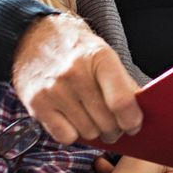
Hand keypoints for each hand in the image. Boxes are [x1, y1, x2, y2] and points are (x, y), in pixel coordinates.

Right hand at [11, 13, 142, 144]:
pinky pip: (65, 137)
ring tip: (91, 117)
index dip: (132, 120)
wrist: (35, 35)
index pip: (121, 101)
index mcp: (99, 57)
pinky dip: (72, 134)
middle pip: (106, 121)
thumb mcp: (104, 54)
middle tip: (113, 125)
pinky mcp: (36, 104)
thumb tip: (137, 115)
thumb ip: (123, 84)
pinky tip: (72, 120)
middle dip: (115, 129)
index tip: (134, 126)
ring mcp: (54, 90)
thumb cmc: (76, 49)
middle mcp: (75, 73)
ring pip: (88, 133)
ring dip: (94, 131)